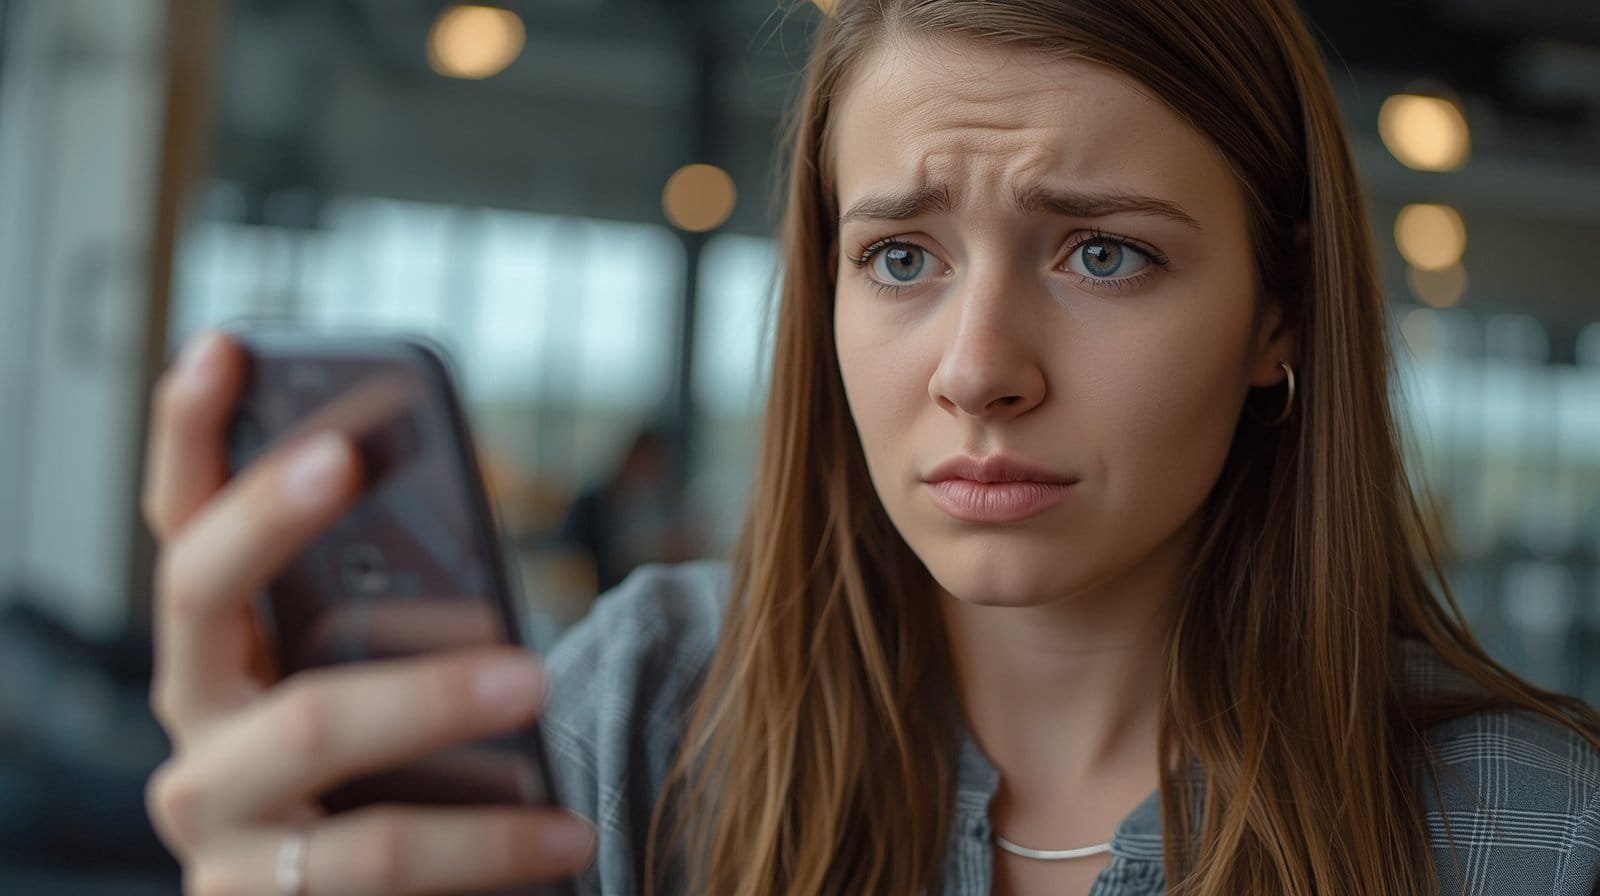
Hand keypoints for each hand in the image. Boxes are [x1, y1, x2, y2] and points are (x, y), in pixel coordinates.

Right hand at [140, 331, 594, 894]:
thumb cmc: (391, 778)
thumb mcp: (385, 682)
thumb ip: (397, 612)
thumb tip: (452, 520)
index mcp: (221, 655)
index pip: (181, 526)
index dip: (187, 434)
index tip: (225, 344)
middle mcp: (195, 725)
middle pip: (196, 596)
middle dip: (264, 518)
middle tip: (342, 458)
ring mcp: (215, 823)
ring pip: (306, 732)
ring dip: (425, 696)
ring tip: (535, 682)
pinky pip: (378, 865)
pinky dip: (487, 847)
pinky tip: (565, 835)